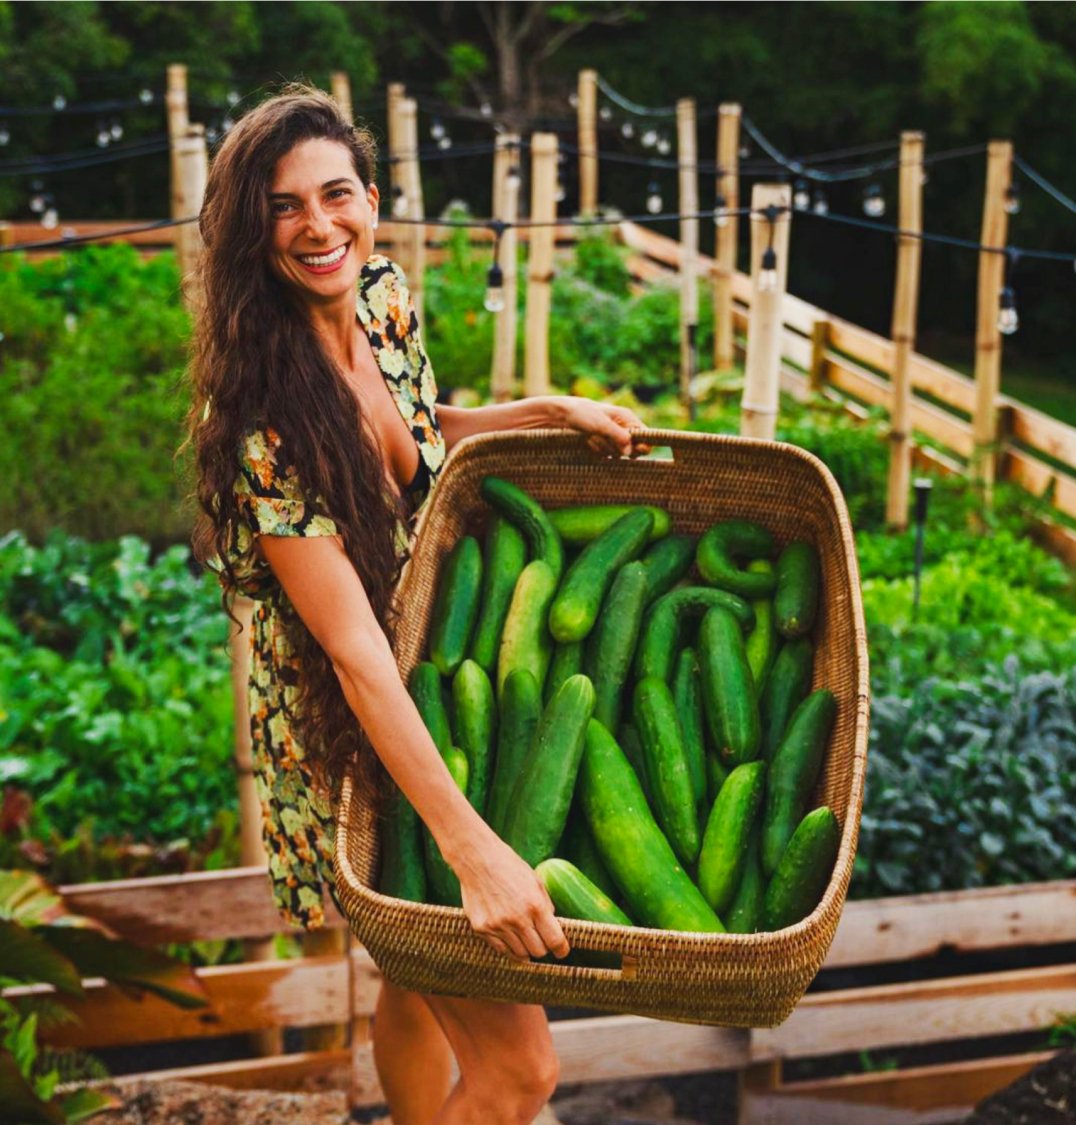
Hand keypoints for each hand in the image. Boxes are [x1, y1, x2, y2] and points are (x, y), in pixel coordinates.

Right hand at [453, 831, 568, 961]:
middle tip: (541, 939)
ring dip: (525, 948)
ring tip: (524, 936)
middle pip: (538, 951)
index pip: (554, 940)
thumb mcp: (536, 882)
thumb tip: (553, 928)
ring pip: (520, 954)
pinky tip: (509, 934)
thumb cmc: (510, 868)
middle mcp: (517, 919)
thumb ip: (546, 906)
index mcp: (535, 905)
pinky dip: (508, 946)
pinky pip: (501, 949)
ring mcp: (498, 926)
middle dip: (543, 947)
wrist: (478, 859)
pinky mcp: (482, 929)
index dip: (561, 949)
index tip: (562, 951)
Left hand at [553, 396, 650, 458]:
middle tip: (604, 438)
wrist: (560, 415)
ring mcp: (611, 437)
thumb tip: (630, 452)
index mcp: (627, 418)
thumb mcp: (601, 424)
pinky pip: (605, 455)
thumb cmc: (582, 413)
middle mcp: (621, 428)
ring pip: (617, 453)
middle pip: (631, 449)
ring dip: (603, 448)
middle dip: (617, 447)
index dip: (642, 446)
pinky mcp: (601, 444)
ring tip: (591, 436)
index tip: (634, 452)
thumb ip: (618, 436)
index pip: (645, 436)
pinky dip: (596, 451)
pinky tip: (587, 441)